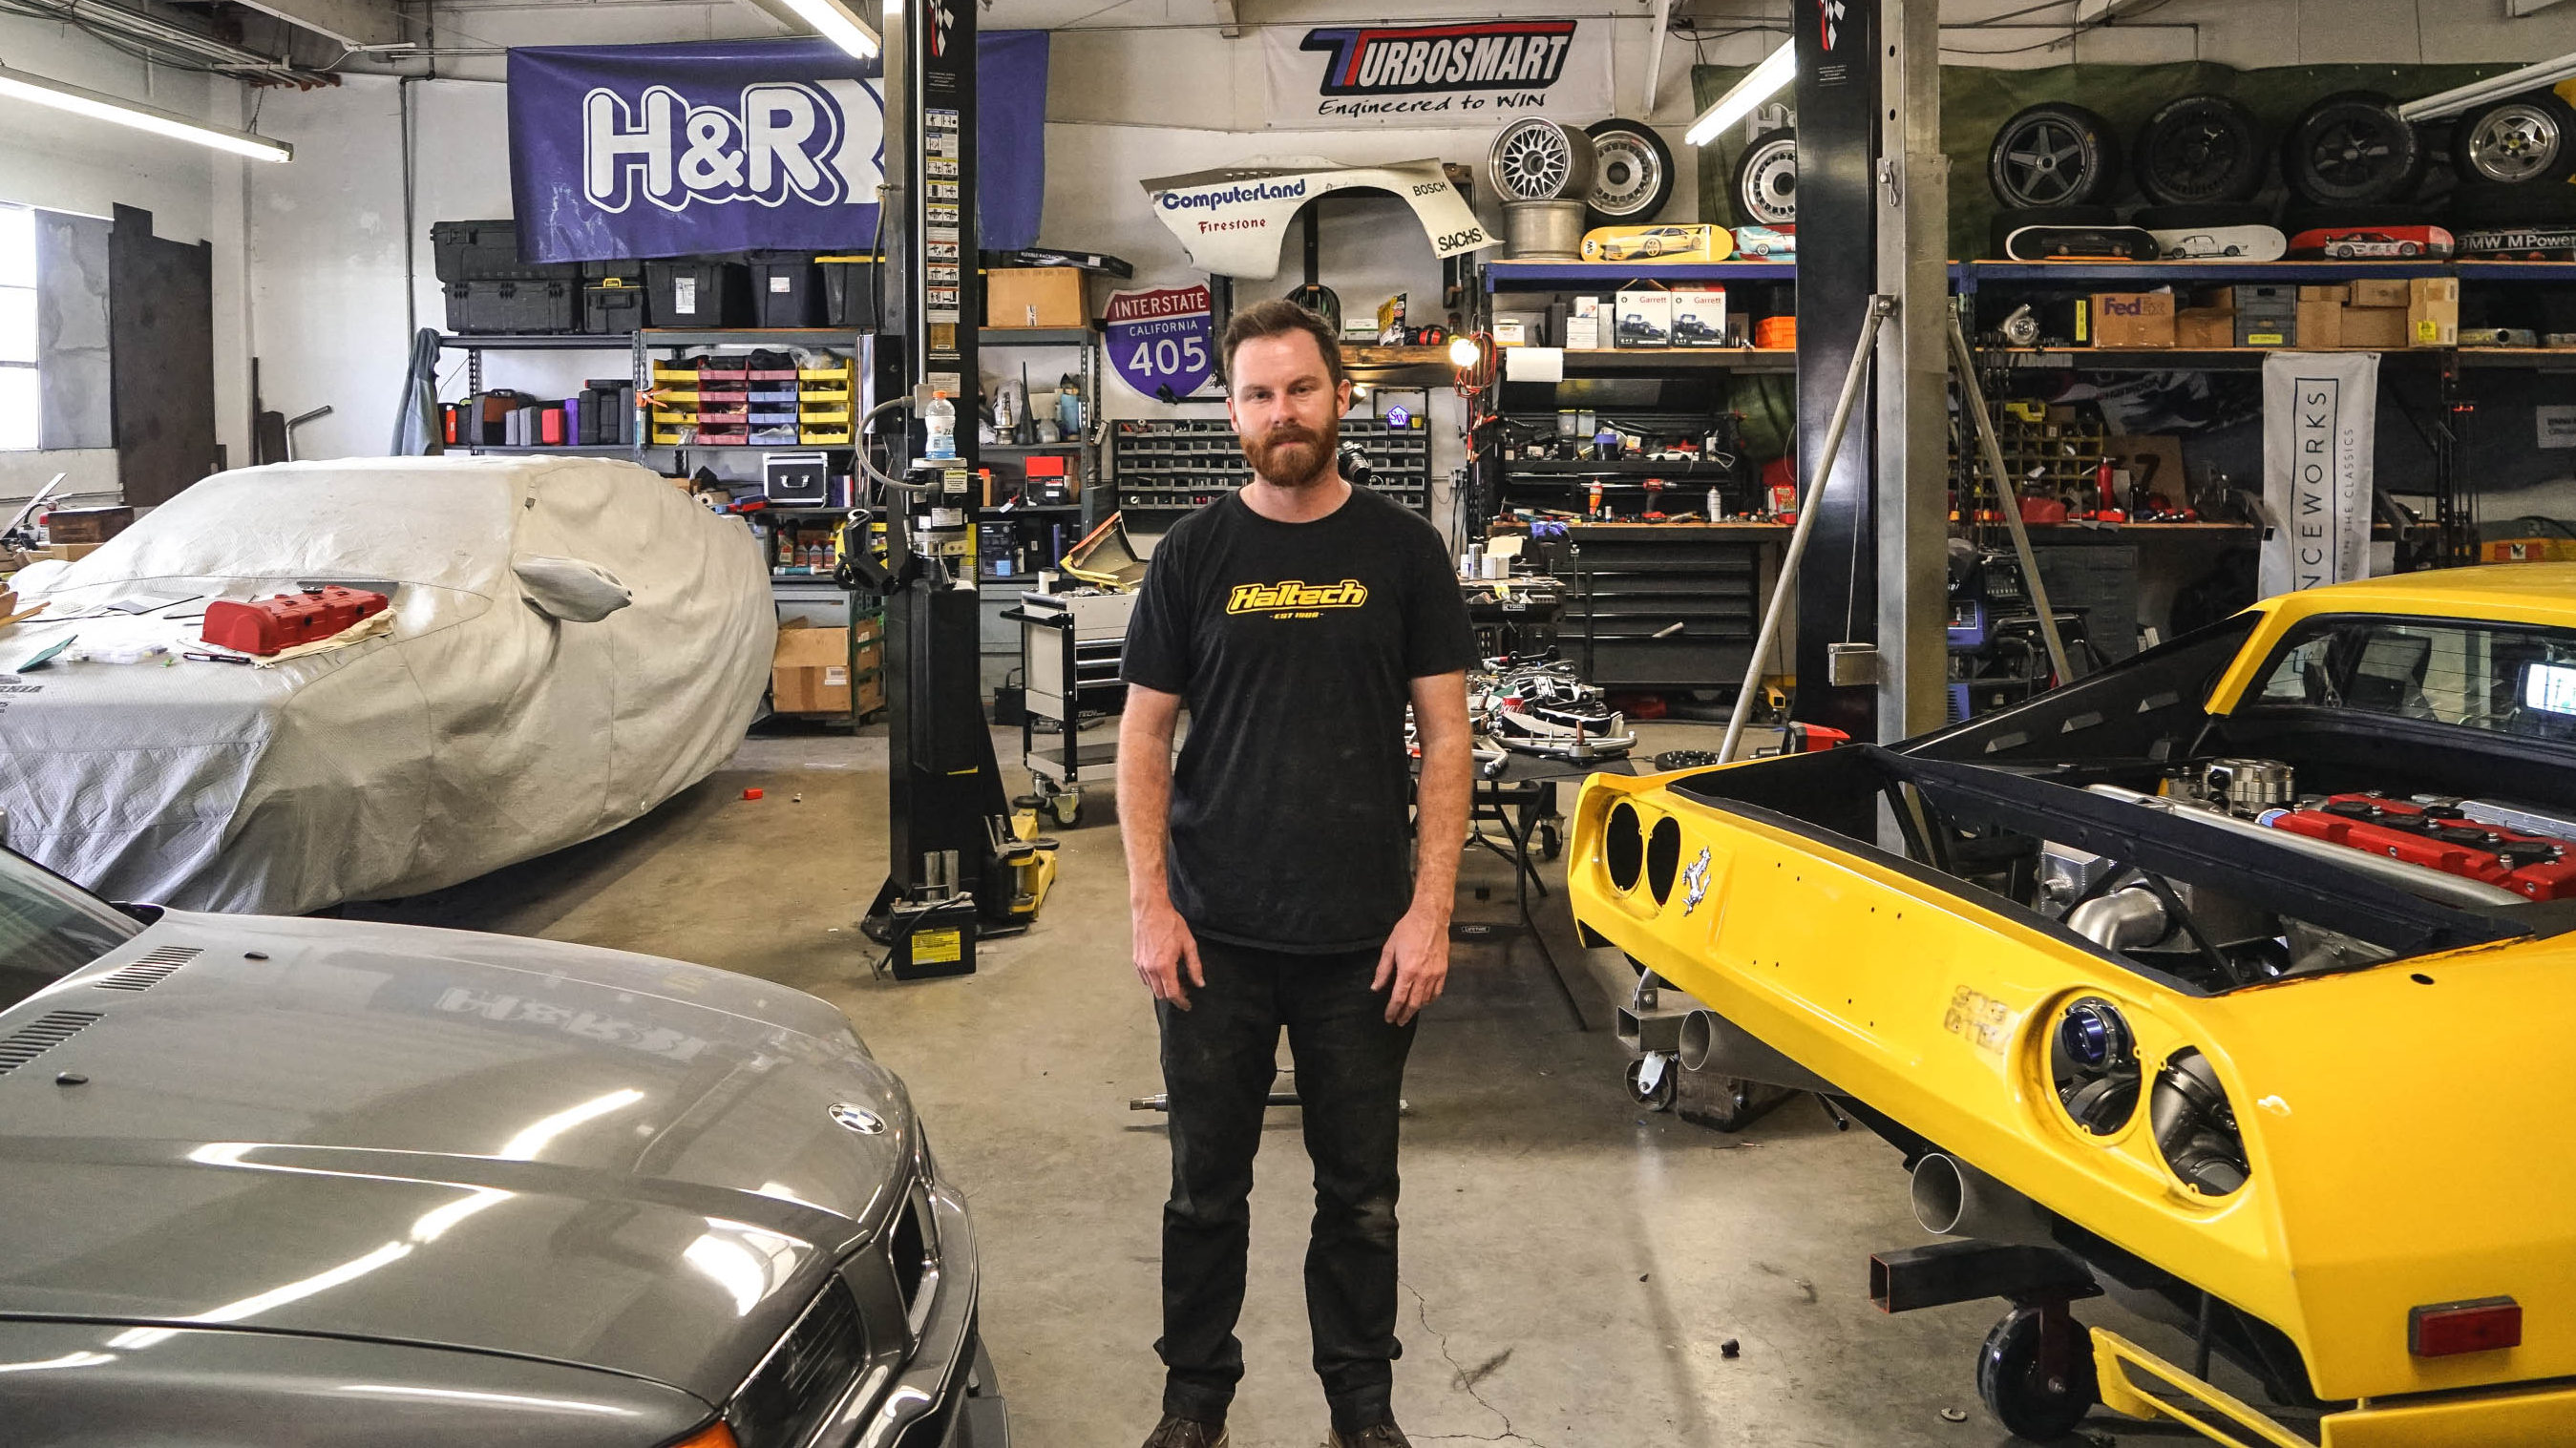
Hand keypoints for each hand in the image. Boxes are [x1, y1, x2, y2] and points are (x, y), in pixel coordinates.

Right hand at [1132, 898, 1204, 1009]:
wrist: (1151, 909)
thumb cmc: (1170, 923)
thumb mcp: (1189, 944)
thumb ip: (1195, 966)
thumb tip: (1200, 983)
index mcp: (1164, 966)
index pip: (1173, 993)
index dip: (1181, 1002)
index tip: (1187, 1005)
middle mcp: (1150, 968)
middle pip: (1161, 994)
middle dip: (1173, 995)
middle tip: (1184, 989)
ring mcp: (1141, 965)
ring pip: (1152, 987)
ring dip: (1163, 988)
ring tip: (1174, 979)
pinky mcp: (1136, 960)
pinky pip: (1145, 978)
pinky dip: (1154, 980)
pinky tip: (1163, 972)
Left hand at [1372, 905, 1450, 1024]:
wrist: (1430, 918)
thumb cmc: (1408, 930)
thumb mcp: (1389, 948)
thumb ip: (1383, 971)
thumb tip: (1376, 987)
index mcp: (1407, 971)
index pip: (1398, 998)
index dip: (1392, 1011)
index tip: (1389, 1018)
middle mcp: (1422, 976)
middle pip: (1413, 1004)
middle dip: (1405, 1015)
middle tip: (1399, 1021)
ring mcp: (1435, 974)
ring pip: (1426, 999)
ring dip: (1417, 1008)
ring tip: (1409, 1011)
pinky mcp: (1443, 970)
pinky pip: (1437, 991)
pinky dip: (1430, 999)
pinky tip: (1424, 1000)